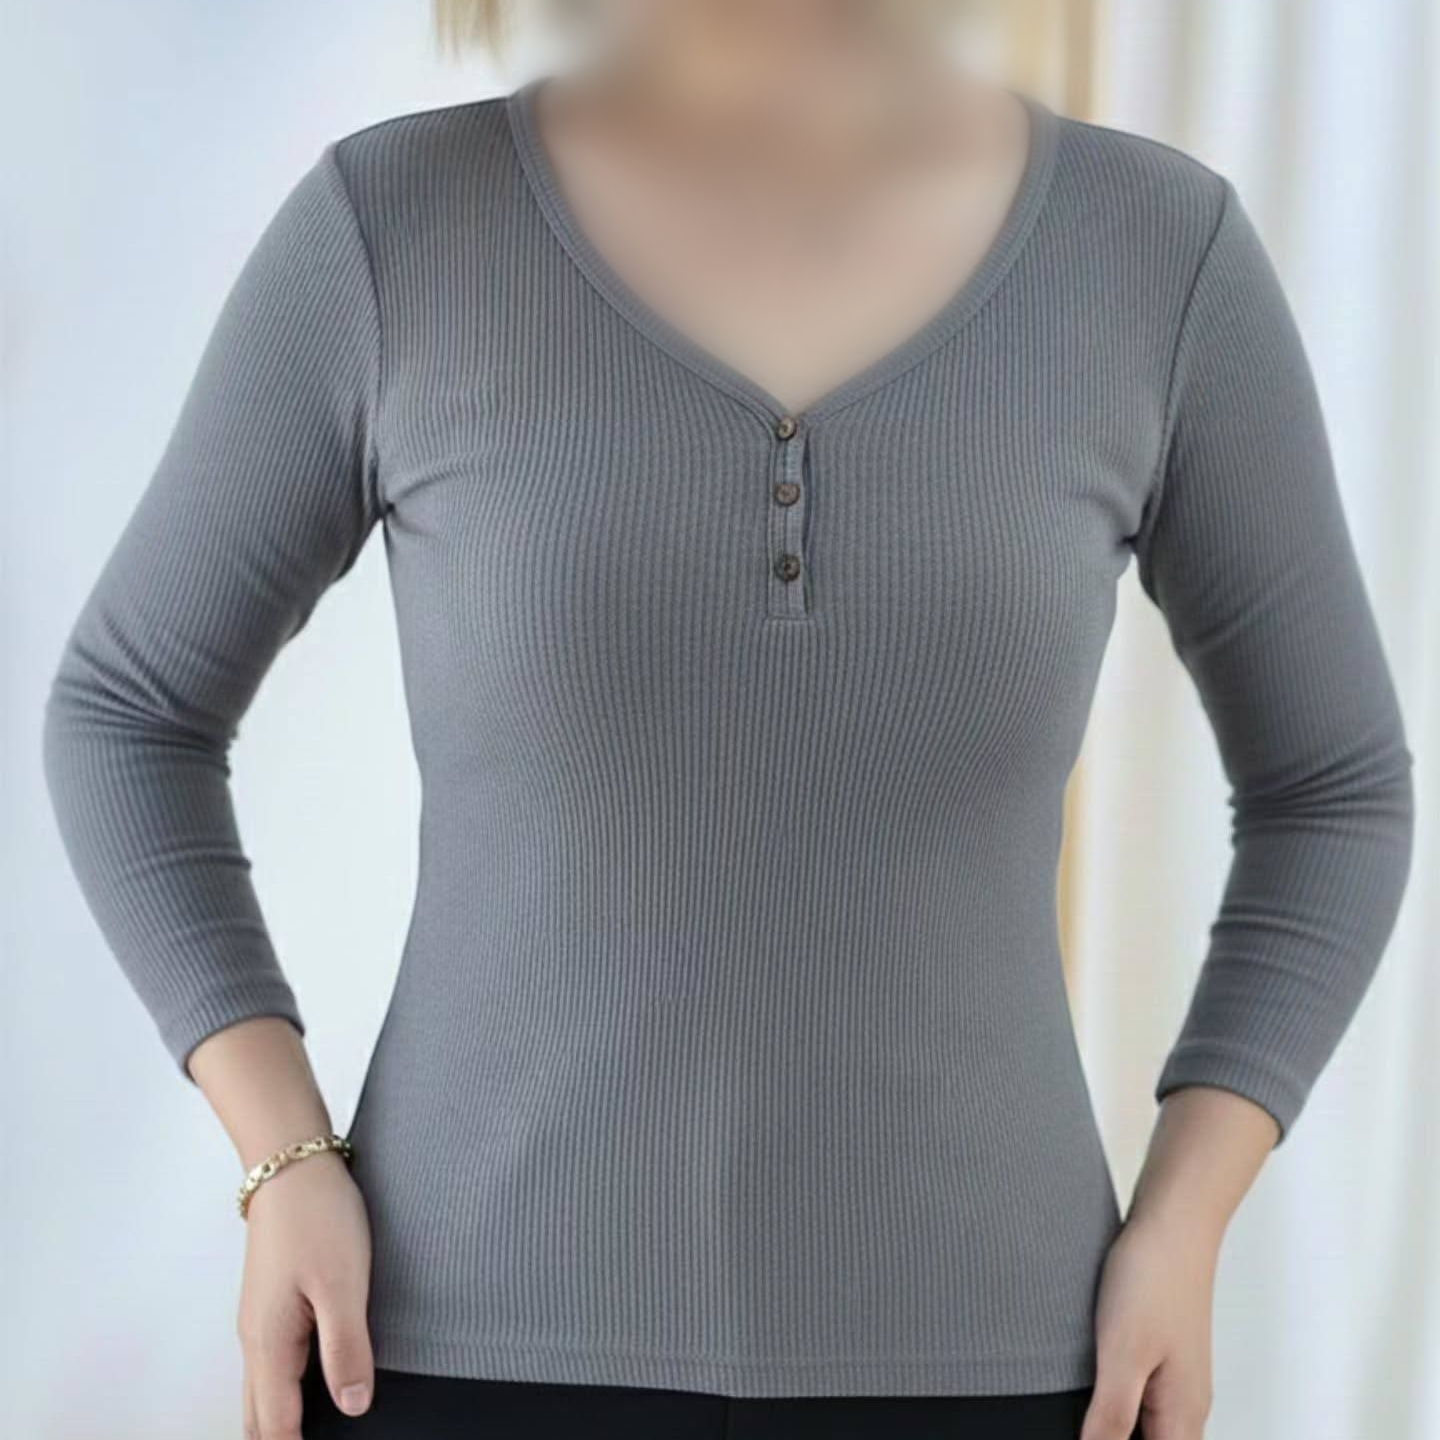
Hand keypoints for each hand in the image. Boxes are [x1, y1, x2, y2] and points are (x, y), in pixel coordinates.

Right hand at [237, 1149, 373, 1438]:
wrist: (290, 1164)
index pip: (276, 1426)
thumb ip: (346, 1349)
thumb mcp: (343, 1285)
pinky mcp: (272, 1303)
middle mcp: (256, 1340)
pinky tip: (310, 1394)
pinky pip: (272, 1365)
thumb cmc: (317, 1217)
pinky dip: (283, 1393)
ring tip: (305, 1436)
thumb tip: (353, 1408)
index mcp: (269, 1345)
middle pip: (260, 1418)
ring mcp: (260, 1321)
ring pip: (262, 1393)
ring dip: (279, 1421)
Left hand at [1079, 1210, 1217, 1439]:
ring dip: (1112, 1424)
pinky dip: (1114, 1399)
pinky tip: (1087, 1383)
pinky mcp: (1158, 1350)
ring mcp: (1173, 1376)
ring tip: (1076, 1405)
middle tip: (1080, 1422)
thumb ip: (1112, 1416)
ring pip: (1145, 1425)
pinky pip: (1138, 1394)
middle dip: (1112, 1438)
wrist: (1173, 1220)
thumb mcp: (1123, 1353)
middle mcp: (1184, 1404)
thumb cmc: (1155, 1279)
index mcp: (1182, 1416)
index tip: (1088, 1436)